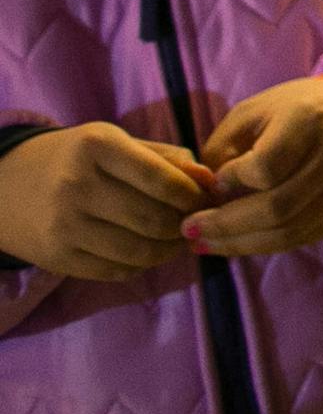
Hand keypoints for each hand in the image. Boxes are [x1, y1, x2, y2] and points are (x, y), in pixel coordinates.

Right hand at [0, 123, 216, 278]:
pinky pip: (116, 270)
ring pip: (138, 250)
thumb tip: (210, 181)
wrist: (6, 186)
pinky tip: (149, 251)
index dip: (193, 194)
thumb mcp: (117, 143)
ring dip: (169, 249)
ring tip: (179, 239)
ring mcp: (63, 225)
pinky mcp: (56, 257)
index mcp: (97, 146)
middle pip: (153, 218)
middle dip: (185, 223)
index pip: (160, 177)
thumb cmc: (77, 159)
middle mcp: (76, 185)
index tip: (208, 198)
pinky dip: (142, 264)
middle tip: (198, 221)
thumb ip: (166, 158)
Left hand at [184, 76, 322, 255]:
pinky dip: (265, 244)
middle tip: (189, 232)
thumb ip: (223, 151)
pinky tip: (238, 242)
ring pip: (290, 232)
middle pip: (278, 208)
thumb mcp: (252, 113)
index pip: (266, 166)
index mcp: (309, 119)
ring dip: (240, 244)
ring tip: (206, 243)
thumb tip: (206, 200)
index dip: (233, 180)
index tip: (214, 181)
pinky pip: (303, 238)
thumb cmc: (292, 110)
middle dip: (226, 226)